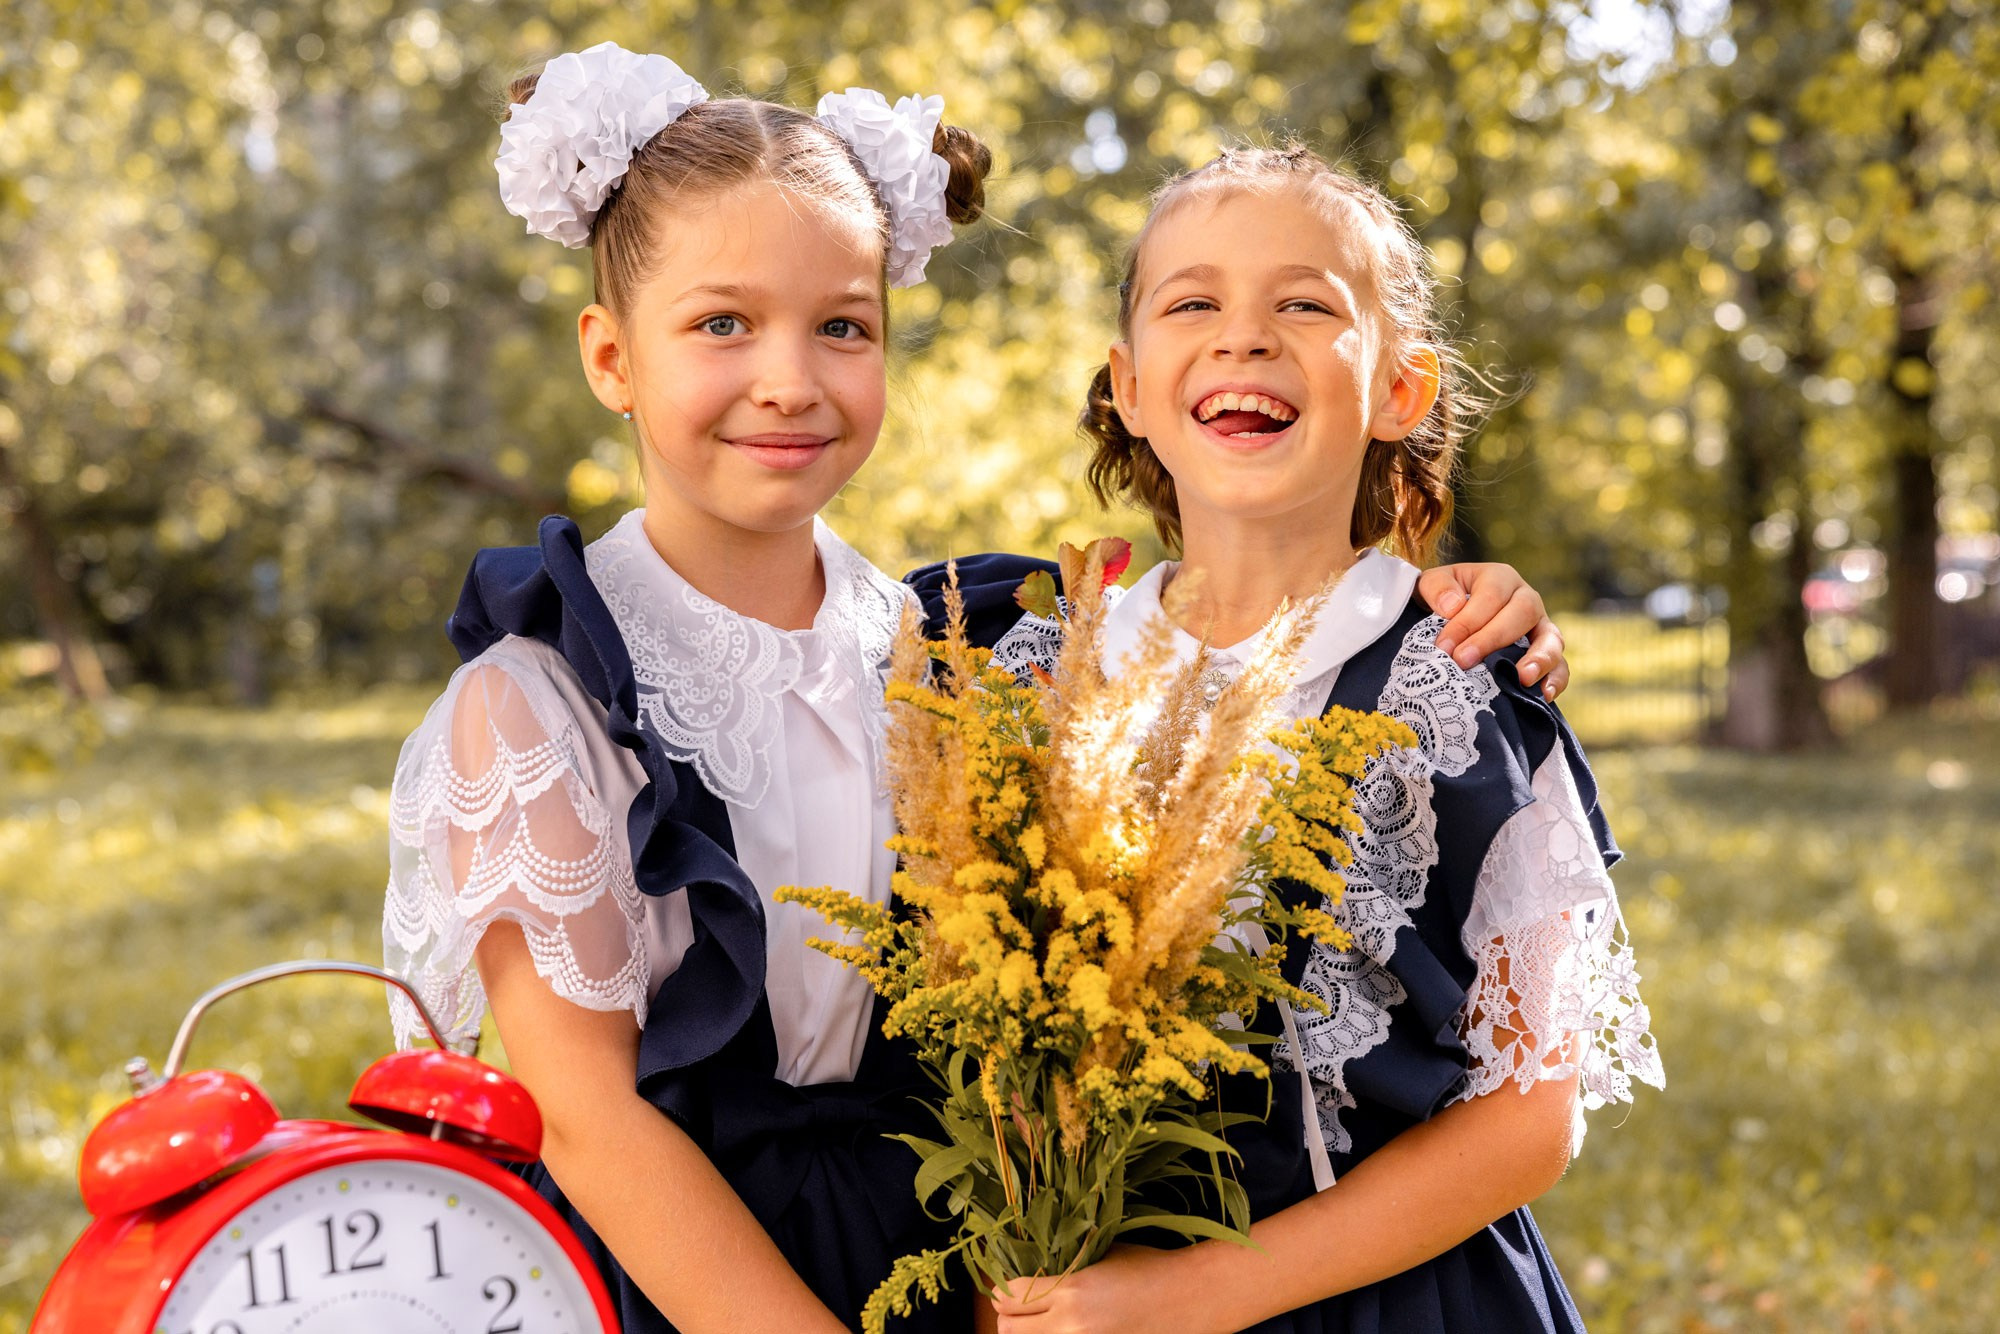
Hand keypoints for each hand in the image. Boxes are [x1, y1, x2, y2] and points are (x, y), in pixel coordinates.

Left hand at [989, 1246, 1193, 1333]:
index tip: (1006, 1281)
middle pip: (1008, 1328)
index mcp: (1071, 1289)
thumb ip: (1064, 1264)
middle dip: (1007, 1314)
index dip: (1001, 1287)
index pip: (1009, 1295)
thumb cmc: (1148, 1267)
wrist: (1189, 1298)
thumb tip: (1030, 1263)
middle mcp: (1071, 1324)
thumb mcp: (1102, 1253)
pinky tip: (1060, 1327)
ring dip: (1026, 1331)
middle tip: (1016, 1303)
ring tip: (1037, 1319)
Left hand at [1416, 563, 1569, 700]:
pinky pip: (1561, 665)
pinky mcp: (1546, 651)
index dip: (1467, 622)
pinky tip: (1544, 695)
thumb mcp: (1433, 584)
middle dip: (1492, 639)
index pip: (1490, 597)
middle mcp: (1526, 598)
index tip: (1444, 646)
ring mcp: (1540, 626)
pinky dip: (1556, 680)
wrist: (1452, 614)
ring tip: (1523, 678)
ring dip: (1539, 659)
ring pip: (1551, 638)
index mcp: (1500, 578)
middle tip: (1463, 661)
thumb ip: (1437, 588)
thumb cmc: (1444, 599)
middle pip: (1522, 613)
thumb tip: (1452, 606)